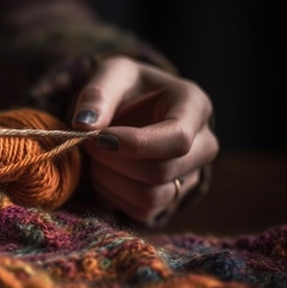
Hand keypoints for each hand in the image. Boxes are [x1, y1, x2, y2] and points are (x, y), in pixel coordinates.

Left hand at [71, 56, 218, 225]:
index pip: (178, 138)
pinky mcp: (172, 199)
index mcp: (195, 106)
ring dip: (110, 180)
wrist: (129, 110)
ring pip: (151, 197)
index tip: (99, 138)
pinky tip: (104, 173)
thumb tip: (84, 125)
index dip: (136, 145)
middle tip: (89, 143)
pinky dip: (113, 196)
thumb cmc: (124, 88)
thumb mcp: (110, 75)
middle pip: (162, 172)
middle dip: (114, 161)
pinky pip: (142, 212)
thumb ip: (96, 95)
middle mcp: (203, 145)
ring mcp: (190, 176)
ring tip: (96, 157)